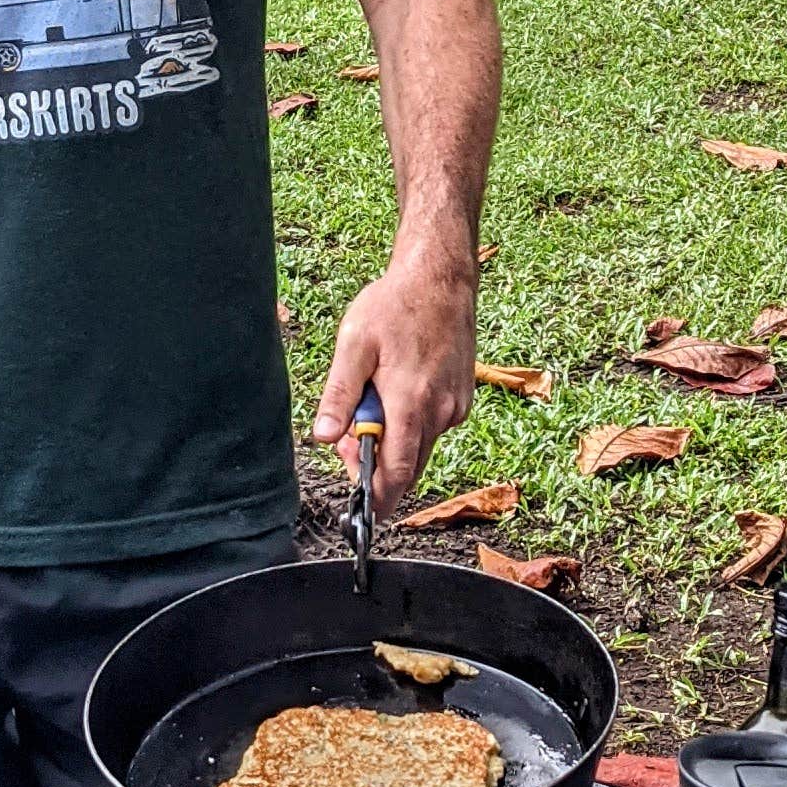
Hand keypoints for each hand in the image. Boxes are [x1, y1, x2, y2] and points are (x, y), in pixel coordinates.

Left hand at [314, 253, 475, 514]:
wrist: (441, 279)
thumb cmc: (394, 306)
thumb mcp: (355, 345)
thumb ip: (340, 394)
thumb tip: (324, 437)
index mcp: (411, 403)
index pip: (397, 472)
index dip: (379, 497)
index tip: (362, 508)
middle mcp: (440, 412)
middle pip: (409, 467)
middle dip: (378, 466)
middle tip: (348, 439)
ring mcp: (455, 407)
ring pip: (421, 447)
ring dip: (394, 442)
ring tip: (371, 402)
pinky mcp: (462, 399)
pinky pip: (434, 429)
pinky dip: (412, 424)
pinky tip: (397, 390)